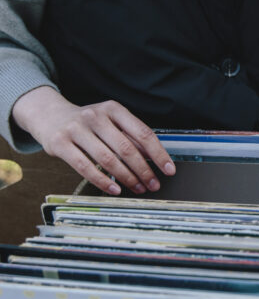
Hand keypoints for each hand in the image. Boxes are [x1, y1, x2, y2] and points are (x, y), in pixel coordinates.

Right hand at [12, 86, 174, 194]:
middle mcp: (96, 116)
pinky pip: (85, 167)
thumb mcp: (111, 121)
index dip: (159, 154)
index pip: (143, 133)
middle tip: (154, 185)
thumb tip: (155, 158)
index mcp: (114, 109)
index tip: (169, 170)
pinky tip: (115, 189)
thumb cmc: (88, 123)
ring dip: (127, 178)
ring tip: (138, 188)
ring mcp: (76, 129)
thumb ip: (130, 136)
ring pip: (108, 159)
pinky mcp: (60, 143)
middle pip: (127, 148)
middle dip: (144, 170)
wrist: (48, 115)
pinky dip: (103, 181)